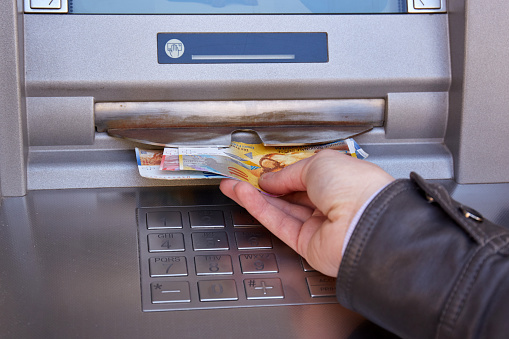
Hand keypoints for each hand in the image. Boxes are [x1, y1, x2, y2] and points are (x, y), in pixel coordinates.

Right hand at [220, 149, 393, 276]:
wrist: (366, 223)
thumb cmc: (354, 187)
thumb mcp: (318, 164)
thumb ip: (288, 173)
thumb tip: (269, 180)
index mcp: (340, 181)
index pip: (305, 176)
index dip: (280, 173)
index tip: (259, 169)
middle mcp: (331, 204)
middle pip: (289, 195)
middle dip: (263, 185)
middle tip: (239, 177)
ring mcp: (318, 226)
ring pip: (280, 209)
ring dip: (254, 197)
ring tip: (231, 185)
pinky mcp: (306, 244)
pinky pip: (278, 223)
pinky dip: (259, 209)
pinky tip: (243, 196)